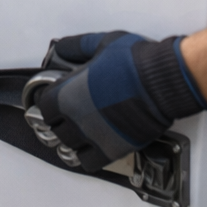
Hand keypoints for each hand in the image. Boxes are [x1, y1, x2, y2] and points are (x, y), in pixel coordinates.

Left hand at [33, 31, 206, 171]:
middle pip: (54, 129)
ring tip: (80, 134)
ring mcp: (92, 136)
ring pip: (68, 148)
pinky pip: (89, 163)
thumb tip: (62, 48)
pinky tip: (92, 148)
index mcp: (67, 93)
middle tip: (69, 117)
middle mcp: (75, 118)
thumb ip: (77, 47)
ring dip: (72, 141)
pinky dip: (88, 157)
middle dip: (60, 123)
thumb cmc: (135, 62)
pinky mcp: (112, 149)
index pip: (44, 107)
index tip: (56, 101)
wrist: (162, 81)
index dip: (50, 104)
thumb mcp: (101, 44)